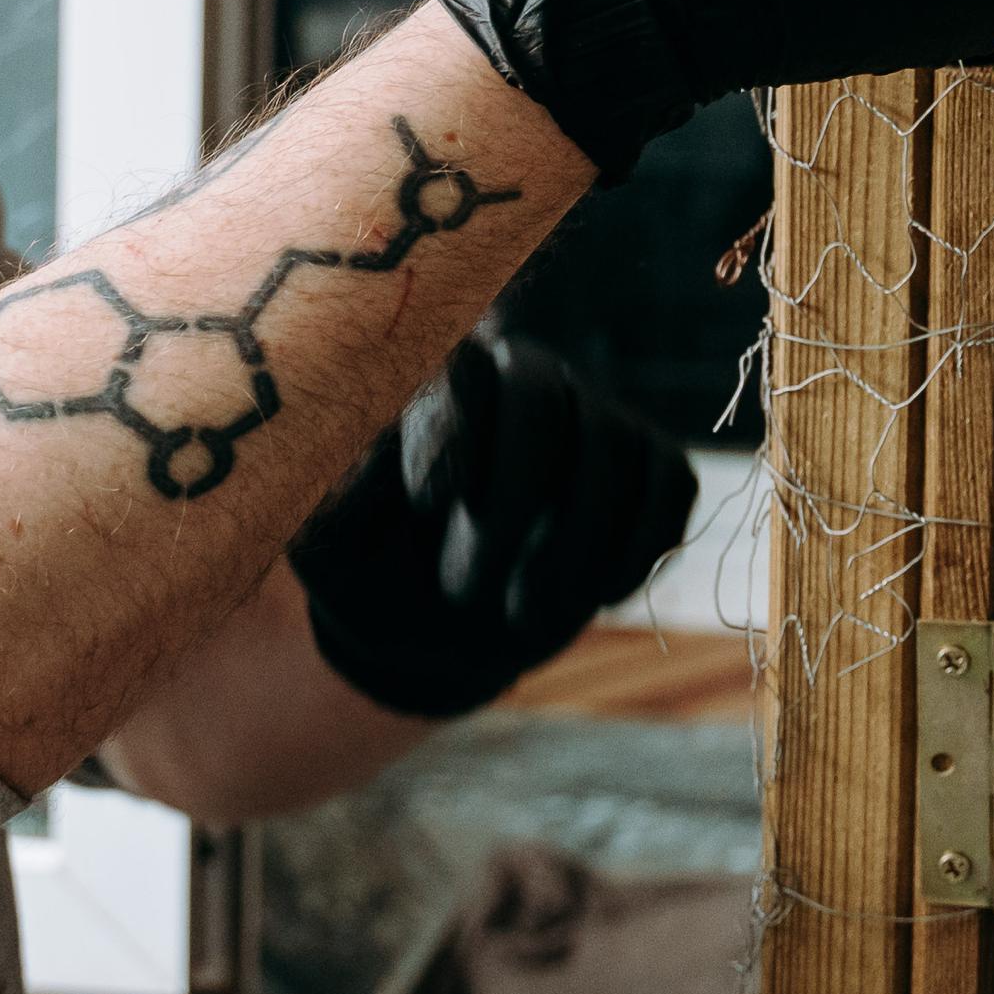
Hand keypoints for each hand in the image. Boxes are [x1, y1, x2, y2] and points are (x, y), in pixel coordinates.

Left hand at [288, 330, 700, 718]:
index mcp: (430, 375)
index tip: (433, 505)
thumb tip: (372, 430)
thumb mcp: (325, 537)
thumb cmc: (366, 570)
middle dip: (513, 497)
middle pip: (539, 391)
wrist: (431, 629)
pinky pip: (668, 484)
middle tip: (466, 590)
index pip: (454, 364)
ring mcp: (590, 415)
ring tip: (519, 617)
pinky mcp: (647, 463)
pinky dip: (634, 549)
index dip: (455, 430)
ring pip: (613, 444)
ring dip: (572, 545)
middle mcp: (516, 374)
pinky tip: (591, 596)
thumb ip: (341, 483)